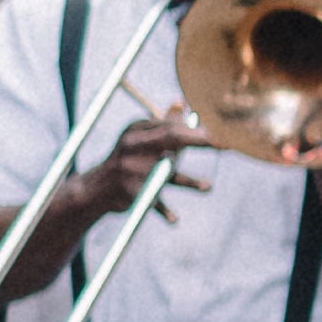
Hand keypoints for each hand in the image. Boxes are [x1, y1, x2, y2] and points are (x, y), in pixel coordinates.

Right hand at [57, 102, 207, 230]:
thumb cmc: (128, 161)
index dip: (197, 130)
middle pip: (171, 140)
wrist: (96, 189)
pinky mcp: (131, 192)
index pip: (171, 126)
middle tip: (224, 144)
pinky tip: (175, 220)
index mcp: (136, 130)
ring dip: (188, 181)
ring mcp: (130, 170)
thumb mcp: (142, 140)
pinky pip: (152, 202)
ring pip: (166, 173)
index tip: (221, 132)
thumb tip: (182, 102)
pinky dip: (164, 211)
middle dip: (199, 140)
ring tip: (208, 187)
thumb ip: (164, 125)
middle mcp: (132, 146)